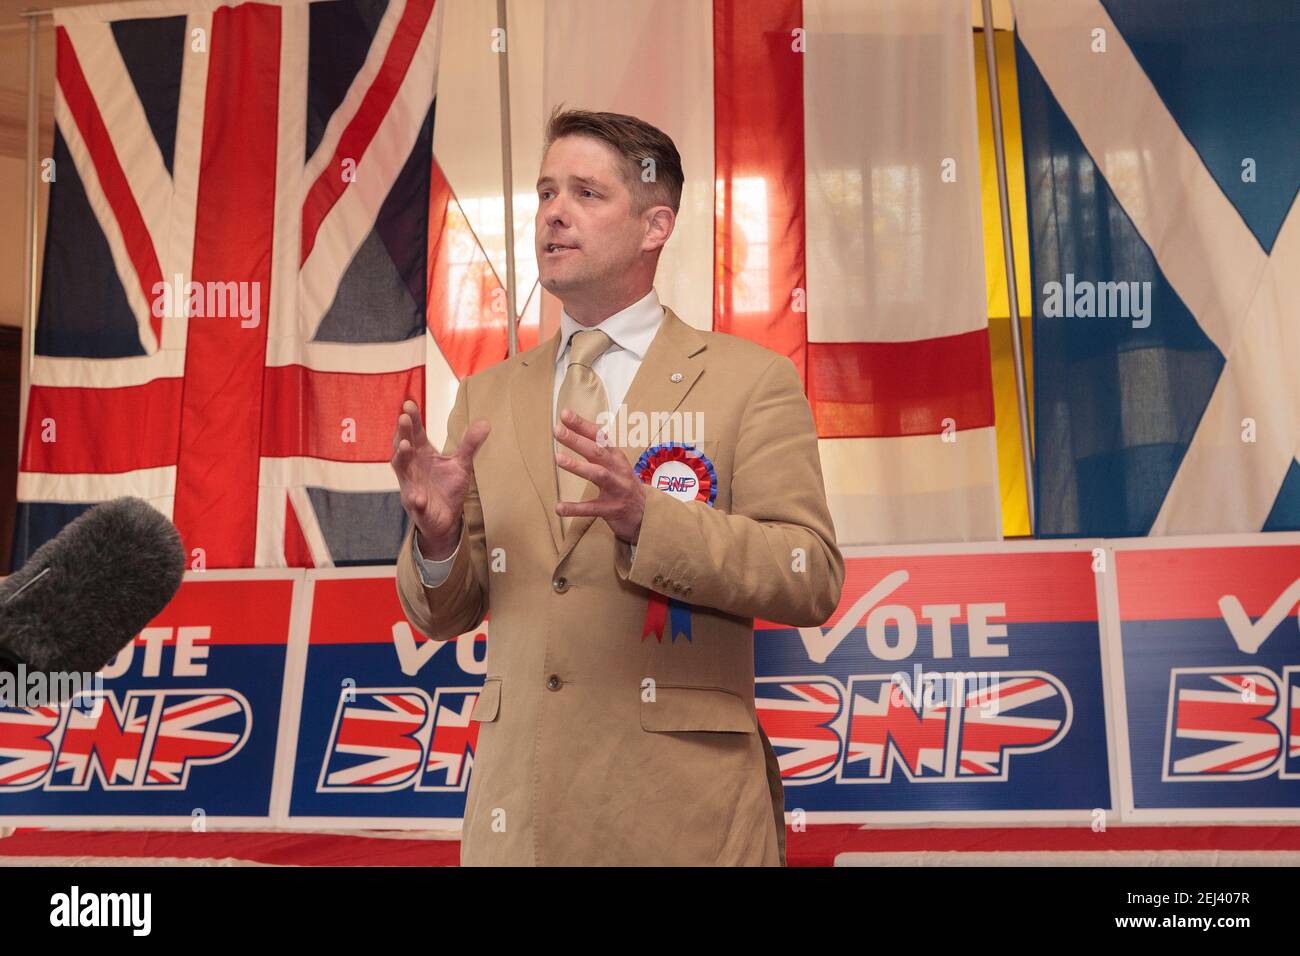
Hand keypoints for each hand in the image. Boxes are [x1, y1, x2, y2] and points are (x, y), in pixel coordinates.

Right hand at [390, 399, 489, 552]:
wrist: (446, 518)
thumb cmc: (448, 487)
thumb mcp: (462, 464)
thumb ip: (470, 444)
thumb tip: (485, 422)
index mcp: (422, 453)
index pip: (415, 432)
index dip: (412, 419)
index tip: (409, 403)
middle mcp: (412, 466)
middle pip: (404, 446)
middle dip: (403, 432)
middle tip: (404, 418)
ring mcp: (411, 485)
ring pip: (402, 470)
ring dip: (402, 458)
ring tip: (405, 446)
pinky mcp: (417, 506)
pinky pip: (414, 502)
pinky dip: (415, 499)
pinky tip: (418, 497)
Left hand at [553, 408, 646, 542]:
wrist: (648, 514)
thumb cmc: (624, 485)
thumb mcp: (616, 464)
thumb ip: (598, 450)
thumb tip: (572, 431)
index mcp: (616, 457)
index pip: (598, 436)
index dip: (582, 425)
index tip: (565, 414)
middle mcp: (618, 470)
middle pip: (597, 451)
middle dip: (577, 440)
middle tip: (558, 430)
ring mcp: (616, 489)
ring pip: (598, 474)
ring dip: (578, 466)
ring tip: (558, 458)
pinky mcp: (612, 509)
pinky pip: (591, 508)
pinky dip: (575, 508)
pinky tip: (559, 507)